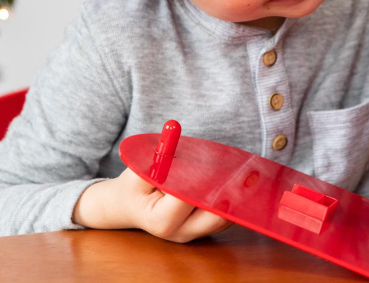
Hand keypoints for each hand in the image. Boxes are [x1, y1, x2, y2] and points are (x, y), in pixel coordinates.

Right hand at [72, 167, 232, 242]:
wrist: (128, 207)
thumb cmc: (133, 186)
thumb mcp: (139, 168)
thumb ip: (159, 155)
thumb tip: (175, 134)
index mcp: (161, 221)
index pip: (188, 199)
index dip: (199, 176)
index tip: (209, 156)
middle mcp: (180, 233)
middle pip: (214, 216)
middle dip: (226, 191)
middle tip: (241, 169)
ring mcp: (193, 234)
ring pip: (224, 217)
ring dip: (232, 195)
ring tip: (240, 173)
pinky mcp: (202, 230)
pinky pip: (224, 216)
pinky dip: (229, 198)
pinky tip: (233, 181)